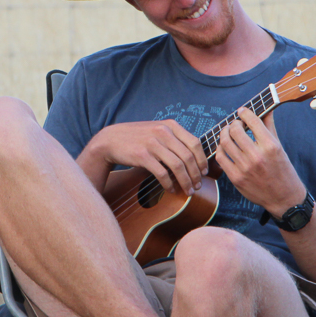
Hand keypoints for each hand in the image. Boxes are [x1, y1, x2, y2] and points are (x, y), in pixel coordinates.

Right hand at [83, 119, 206, 194]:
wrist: (110, 140)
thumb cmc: (137, 138)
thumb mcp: (157, 130)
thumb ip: (174, 138)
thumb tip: (194, 158)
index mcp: (170, 125)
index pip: (195, 143)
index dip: (202, 160)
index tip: (204, 173)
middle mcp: (163, 132)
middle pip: (188, 157)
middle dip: (196, 175)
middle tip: (197, 186)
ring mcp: (152, 143)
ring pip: (177, 166)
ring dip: (185, 181)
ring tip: (187, 191)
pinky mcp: (142, 155)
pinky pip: (162, 173)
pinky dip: (168, 184)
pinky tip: (170, 189)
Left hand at [215, 108, 306, 218]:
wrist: (284, 198)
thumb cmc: (283, 171)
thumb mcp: (280, 147)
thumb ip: (269, 127)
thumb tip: (265, 109)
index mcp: (271, 146)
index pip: (253, 121)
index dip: (245, 113)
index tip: (242, 111)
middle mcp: (257, 156)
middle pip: (235, 130)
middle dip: (233, 124)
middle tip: (235, 124)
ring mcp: (245, 168)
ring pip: (225, 142)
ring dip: (224, 134)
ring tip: (228, 133)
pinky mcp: (236, 178)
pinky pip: (220, 157)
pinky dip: (220, 149)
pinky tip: (225, 147)